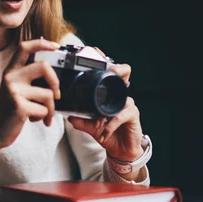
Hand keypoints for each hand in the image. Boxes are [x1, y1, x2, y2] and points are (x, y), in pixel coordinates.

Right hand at [0, 38, 61, 150]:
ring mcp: (14, 91)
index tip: (56, 46)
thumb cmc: (10, 111)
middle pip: (44, 66)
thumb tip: (55, 77)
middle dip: (56, 82)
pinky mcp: (19, 106)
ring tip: (42, 114)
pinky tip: (34, 120)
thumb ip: (29, 79)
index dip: (42, 43)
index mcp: (11, 71)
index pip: (25, 47)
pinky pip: (44, 109)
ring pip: (48, 93)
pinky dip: (44, 117)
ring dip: (50, 108)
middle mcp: (11, 77)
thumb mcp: (16, 90)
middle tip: (56, 95)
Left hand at [67, 47, 143, 161]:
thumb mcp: (89, 126)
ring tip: (100, 119)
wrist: (119, 150)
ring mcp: (128, 104)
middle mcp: (119, 95)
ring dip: (108, 111)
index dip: (105, 61)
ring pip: (121, 98)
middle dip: (118, 69)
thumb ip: (80, 121)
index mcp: (109, 93)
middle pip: (125, 73)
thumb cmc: (106, 132)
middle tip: (110, 72)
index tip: (96, 51)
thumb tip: (69, 116)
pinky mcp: (133, 115)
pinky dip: (110, 125)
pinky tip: (104, 131)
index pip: (109, 72)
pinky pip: (121, 116)